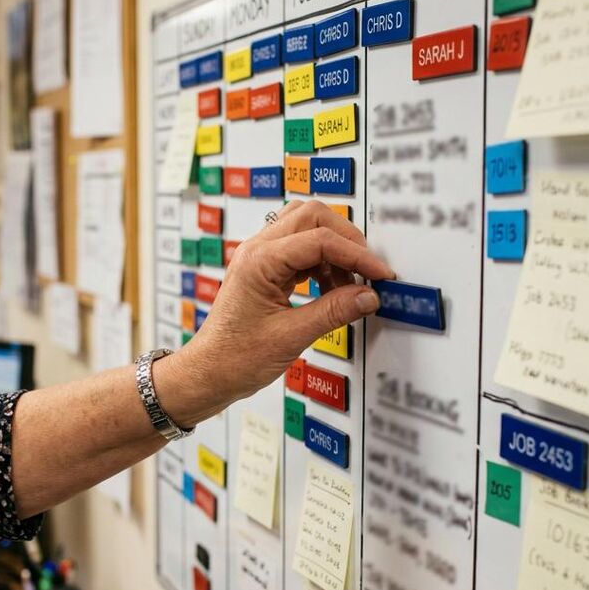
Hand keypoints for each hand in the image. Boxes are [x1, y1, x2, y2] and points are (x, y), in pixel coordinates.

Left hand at [157, 200, 392, 424]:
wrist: (208, 373)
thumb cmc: (234, 358)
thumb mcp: (291, 337)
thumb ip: (333, 312)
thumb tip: (368, 296)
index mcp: (259, 261)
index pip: (320, 239)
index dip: (357, 254)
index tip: (380, 274)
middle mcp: (257, 250)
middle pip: (312, 216)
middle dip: (346, 239)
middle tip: (368, 271)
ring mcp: (259, 257)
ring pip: (306, 227)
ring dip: (334, 249)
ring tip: (349, 285)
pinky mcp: (264, 270)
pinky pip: (299, 249)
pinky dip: (322, 262)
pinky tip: (332, 290)